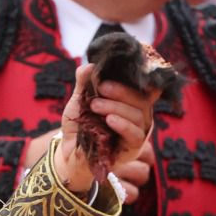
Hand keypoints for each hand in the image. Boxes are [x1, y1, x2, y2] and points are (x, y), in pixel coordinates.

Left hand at [55, 63, 159, 194]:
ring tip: (95, 105)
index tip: (127, 68)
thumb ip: (85, 82)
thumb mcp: (80, 99)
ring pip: (138, 116)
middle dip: (121, 91)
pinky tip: (109, 120)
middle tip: (101, 87)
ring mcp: (138, 133)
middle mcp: (140, 116)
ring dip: (116, 107)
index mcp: (132, 102)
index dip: (144, 78)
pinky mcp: (133, 149)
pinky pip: (135, 135)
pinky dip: (123, 125)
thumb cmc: (80, 124)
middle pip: (142, 100)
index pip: (146, 88)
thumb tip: (90, 64)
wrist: (69, 150)